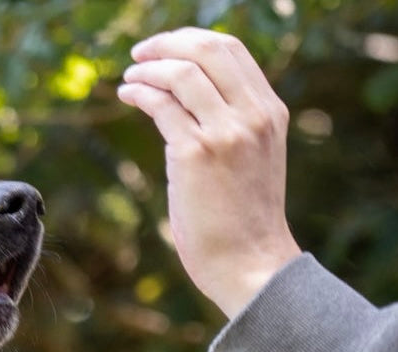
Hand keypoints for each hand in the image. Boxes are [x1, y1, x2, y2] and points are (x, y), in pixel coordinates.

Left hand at [118, 28, 301, 317]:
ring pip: (183, 74)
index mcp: (270, 112)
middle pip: (209, 50)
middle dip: (169, 43)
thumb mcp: (251, 163)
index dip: (195, 41)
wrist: (249, 264)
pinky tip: (127, 93)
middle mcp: (252, 115)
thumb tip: (190, 111)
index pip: (233, 52)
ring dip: (149, 68)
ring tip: (129, 77)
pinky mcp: (196, 154)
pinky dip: (140, 92)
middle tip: (141, 52)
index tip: (168, 47)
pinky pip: (162, 105)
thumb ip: (233, 130)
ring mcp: (226, 133)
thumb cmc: (242, 224)